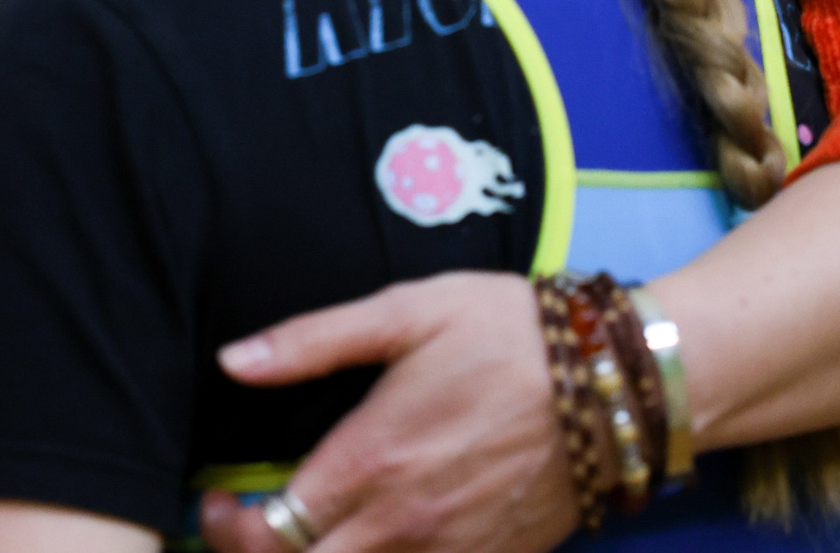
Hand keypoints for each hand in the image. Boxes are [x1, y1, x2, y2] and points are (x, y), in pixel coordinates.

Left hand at [198, 273, 574, 552]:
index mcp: (372, 461)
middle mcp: (405, 523)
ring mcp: (452, 552)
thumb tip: (233, 361)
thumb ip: (313, 340)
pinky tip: (378, 534)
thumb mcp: (407, 310)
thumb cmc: (508, 332)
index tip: (220, 498)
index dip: (226, 526)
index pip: (270, 534)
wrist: (618, 380)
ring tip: (311, 530)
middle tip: (252, 523)